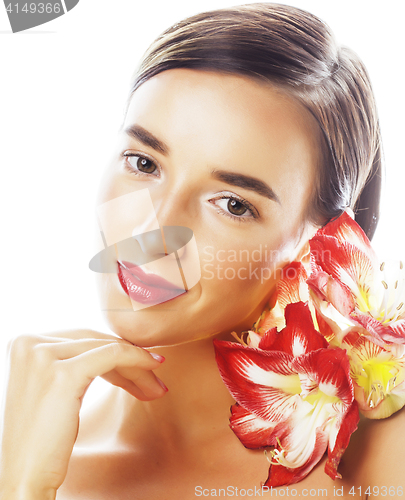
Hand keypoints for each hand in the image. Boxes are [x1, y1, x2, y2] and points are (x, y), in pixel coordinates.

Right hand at [0, 329, 166, 498]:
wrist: (22, 478)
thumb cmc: (41, 439)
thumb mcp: (54, 388)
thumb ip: (73, 363)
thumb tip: (115, 349)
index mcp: (22, 343)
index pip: (80, 339)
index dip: (114, 351)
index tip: (140, 365)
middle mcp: (27, 342)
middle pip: (93, 341)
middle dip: (128, 358)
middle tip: (155, 377)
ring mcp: (42, 356)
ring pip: (106, 347)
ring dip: (137, 365)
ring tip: (156, 385)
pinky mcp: (62, 374)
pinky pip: (112, 355)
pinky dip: (136, 359)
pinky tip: (153, 368)